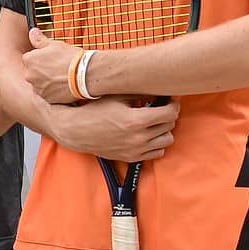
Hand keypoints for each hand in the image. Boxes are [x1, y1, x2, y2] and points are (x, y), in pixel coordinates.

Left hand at [24, 26, 93, 104]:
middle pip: (33, 72)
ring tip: (63, 77)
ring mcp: (37, 88)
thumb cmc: (71, 57)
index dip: (43, 58)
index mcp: (29, 60)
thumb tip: (32, 31)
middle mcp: (29, 75)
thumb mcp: (55, 44)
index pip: (30, 58)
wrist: (85, 74)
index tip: (53, 59)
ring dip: (47, 81)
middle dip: (43, 70)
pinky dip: (54, 91)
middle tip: (59, 68)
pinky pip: (47, 94)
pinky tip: (64, 85)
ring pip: (40, 84)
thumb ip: (40, 39)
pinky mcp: (46, 98)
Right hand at [53, 97, 179, 162]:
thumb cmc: (95, 111)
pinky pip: (157, 153)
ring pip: (167, 140)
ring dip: (164, 130)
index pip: (170, 113)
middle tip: (160, 109)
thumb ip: (142, 94)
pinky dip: (156, 143)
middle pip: (170, 126)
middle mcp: (138, 138)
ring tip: (154, 122)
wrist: (76, 131)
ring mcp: (135, 150)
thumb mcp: (118, 97)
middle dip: (168, 115)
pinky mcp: (131, 157)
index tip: (169, 100)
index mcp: (135, 120)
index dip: (173, 104)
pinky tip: (148, 135)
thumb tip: (161, 91)